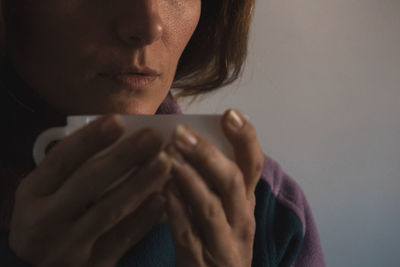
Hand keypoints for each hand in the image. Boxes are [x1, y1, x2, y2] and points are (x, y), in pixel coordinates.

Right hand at [9, 115, 171, 266]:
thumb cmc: (45, 219)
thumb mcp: (43, 193)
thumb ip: (70, 170)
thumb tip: (116, 138)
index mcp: (33, 194)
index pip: (61, 160)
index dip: (90, 139)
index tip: (117, 120)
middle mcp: (47, 219)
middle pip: (88, 182)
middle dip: (123, 157)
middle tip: (153, 137)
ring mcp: (69, 245)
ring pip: (110, 210)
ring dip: (140, 183)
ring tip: (165, 162)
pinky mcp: (93, 264)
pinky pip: (123, 239)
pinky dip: (144, 217)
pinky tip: (162, 198)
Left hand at [164, 109, 263, 266]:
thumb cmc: (215, 238)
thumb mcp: (224, 209)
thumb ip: (211, 180)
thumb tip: (184, 141)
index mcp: (245, 201)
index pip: (254, 164)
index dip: (246, 138)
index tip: (230, 114)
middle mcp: (241, 219)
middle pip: (232, 181)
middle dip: (206, 153)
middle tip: (180, 133)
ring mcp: (224, 243)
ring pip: (210, 206)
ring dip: (188, 178)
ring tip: (167, 156)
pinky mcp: (202, 262)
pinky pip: (187, 234)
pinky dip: (174, 210)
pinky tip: (161, 191)